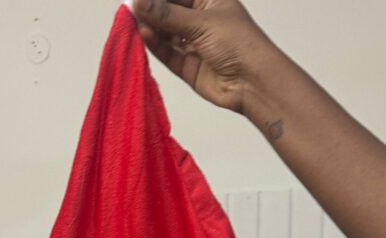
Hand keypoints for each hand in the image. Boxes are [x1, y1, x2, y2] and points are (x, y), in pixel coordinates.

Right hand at [133, 0, 275, 114]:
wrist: (253, 83)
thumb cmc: (237, 42)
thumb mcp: (201, 22)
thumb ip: (167, 14)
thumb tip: (138, 2)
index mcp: (210, 0)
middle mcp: (202, 20)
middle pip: (171, 12)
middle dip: (152, 10)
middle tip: (131, 7)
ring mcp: (195, 44)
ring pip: (167, 33)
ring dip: (151, 27)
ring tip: (132, 20)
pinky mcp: (189, 67)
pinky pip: (169, 54)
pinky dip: (156, 45)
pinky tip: (143, 34)